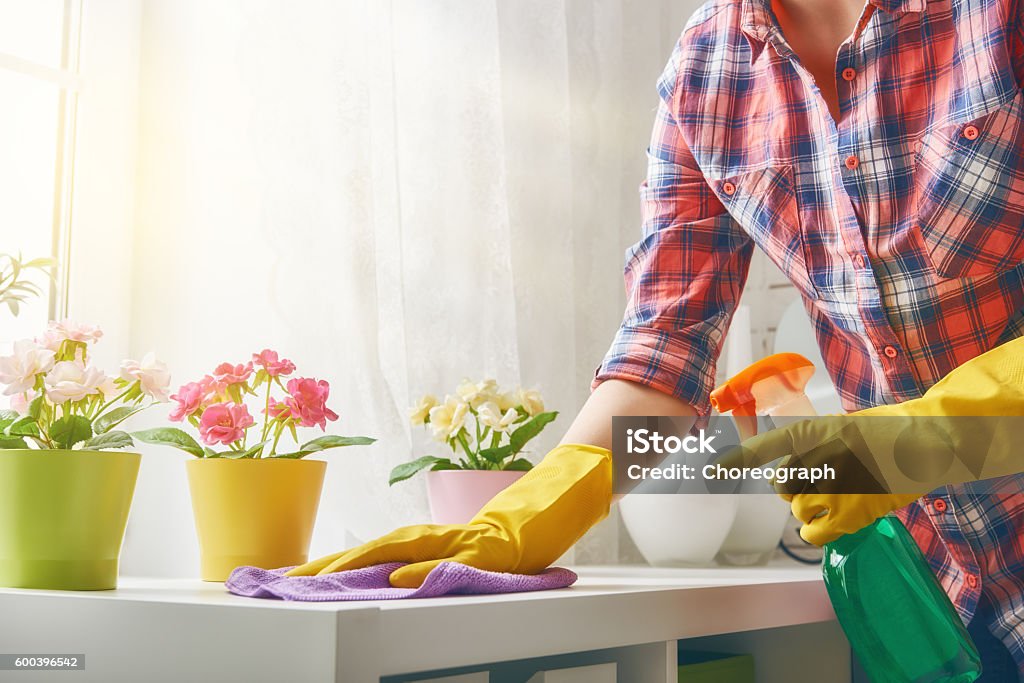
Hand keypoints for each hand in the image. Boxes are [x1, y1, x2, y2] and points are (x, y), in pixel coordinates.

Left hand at [287, 443, 611, 586]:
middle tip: (288, 578)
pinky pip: (449, 561)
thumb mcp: (466, 554)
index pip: (373, 549)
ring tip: (321, 576)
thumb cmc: (511, 533)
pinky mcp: (486, 547)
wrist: (554, 504)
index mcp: (429, 538)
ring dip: (358, 562)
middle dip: (330, 563)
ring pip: (401, 550)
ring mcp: (460, 539)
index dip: (334, 561)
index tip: (296, 576)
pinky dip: (421, 569)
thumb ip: (433, 563)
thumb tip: (393, 578)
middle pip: (375, 547)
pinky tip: (396, 577)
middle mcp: (437, 535)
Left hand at [718, 336, 1023, 544]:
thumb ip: (812, 445)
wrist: (926, 441)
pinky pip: (814, 532)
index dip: (735, 461)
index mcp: (812, 432)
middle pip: (783, 487)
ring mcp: (832, 487)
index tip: (711, 471)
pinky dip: (818, 529)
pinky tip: (834, 519)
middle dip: (797, 488)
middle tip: (826, 481)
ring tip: (841, 494)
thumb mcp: (840, 425)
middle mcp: (816, 458)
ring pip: (799, 509)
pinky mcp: (850, 513)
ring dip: (813, 507)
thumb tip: (794, 469)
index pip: (762, 449)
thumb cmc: (886, 431)